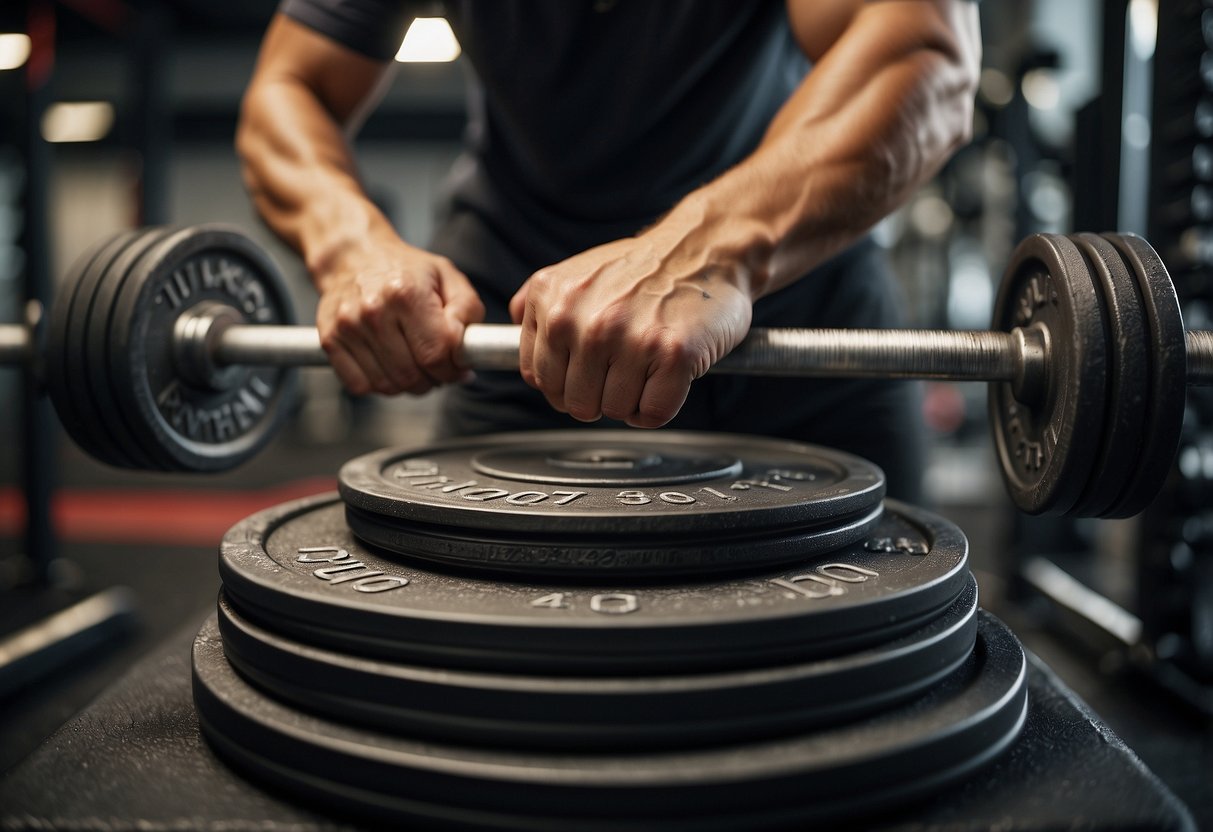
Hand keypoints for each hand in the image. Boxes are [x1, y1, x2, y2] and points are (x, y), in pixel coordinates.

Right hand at [315, 235, 484, 395]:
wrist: (355, 257)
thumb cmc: (406, 270)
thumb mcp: (448, 277)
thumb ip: (467, 311)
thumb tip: (468, 351)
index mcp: (406, 293)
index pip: (436, 354)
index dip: (454, 369)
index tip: (459, 367)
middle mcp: (373, 310)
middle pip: (412, 375)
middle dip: (434, 379)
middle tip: (438, 366)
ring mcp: (348, 327)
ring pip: (388, 385)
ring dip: (409, 385)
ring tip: (416, 364)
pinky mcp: (330, 340)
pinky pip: (360, 385)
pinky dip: (380, 385)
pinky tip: (390, 365)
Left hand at [509, 229, 752, 427]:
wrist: (705, 247)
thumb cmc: (643, 268)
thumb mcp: (574, 272)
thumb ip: (536, 304)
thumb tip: (513, 330)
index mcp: (553, 299)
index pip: (540, 379)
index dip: (567, 383)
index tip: (589, 369)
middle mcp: (586, 320)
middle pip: (575, 403)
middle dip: (599, 395)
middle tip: (624, 367)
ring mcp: (630, 339)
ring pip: (615, 412)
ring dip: (633, 400)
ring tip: (647, 364)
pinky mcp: (674, 355)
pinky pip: (652, 414)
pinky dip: (660, 406)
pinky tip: (666, 377)